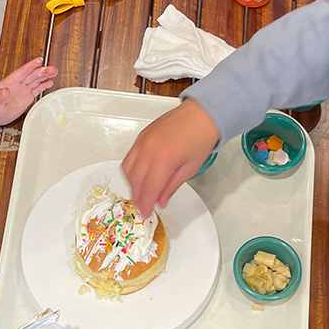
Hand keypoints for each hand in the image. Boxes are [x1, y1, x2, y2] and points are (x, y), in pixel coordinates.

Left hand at [0, 57, 57, 131]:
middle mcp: (17, 84)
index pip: (22, 72)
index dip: (30, 66)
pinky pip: (36, 89)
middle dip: (42, 71)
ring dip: (45, 76)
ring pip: (36, 80)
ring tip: (54, 72)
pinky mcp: (26, 97)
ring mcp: (23, 90)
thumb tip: (4, 91)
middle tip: (52, 69)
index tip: (38, 61)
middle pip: (31, 75)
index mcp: (9, 82)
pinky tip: (49, 82)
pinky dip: (43, 86)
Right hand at [122, 99, 219, 217]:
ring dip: (132, 185)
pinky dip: (131, 171)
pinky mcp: (141, 136)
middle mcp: (149, 149)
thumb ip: (171, 187)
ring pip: (127, 169)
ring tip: (141, 194)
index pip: (149, 189)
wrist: (200, 114)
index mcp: (164, 159)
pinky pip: (129, 157)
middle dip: (138, 197)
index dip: (146, 204)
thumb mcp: (190, 168)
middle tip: (143, 206)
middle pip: (135, 180)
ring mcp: (142, 141)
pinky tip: (139, 178)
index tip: (145, 214)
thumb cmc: (200, 138)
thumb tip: (160, 201)